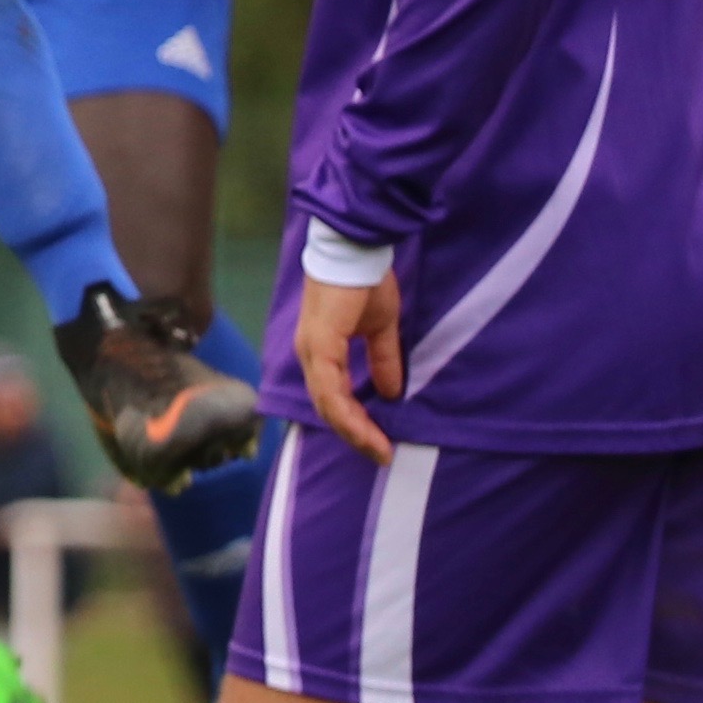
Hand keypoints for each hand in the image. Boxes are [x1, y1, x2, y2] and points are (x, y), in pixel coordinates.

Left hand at [295, 266, 404, 462]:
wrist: (358, 249)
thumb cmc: (366, 281)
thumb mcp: (381, 328)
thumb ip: (383, 360)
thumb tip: (392, 392)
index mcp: (322, 350)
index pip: (333, 397)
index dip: (355, 422)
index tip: (380, 443)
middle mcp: (310, 355)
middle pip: (327, 408)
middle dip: (355, 434)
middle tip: (380, 454)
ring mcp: (312, 351)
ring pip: (327, 404)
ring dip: (353, 431)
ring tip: (377, 448)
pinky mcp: (320, 346)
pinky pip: (330, 389)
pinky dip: (347, 413)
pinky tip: (366, 428)